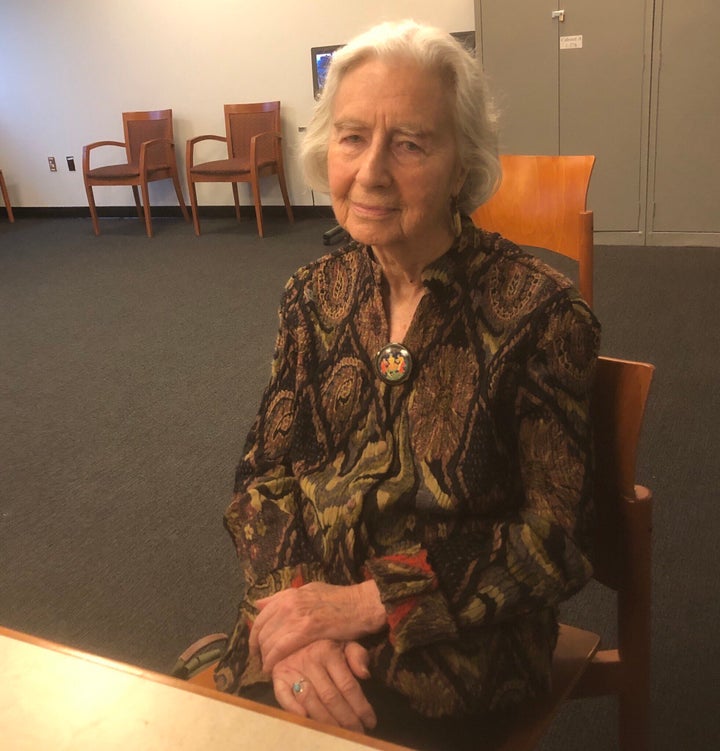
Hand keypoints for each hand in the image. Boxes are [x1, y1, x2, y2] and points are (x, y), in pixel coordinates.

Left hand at [250, 581, 385, 671]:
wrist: (361, 604)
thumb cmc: (339, 599)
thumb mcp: (309, 590)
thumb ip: (284, 597)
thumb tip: (259, 603)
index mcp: (289, 594)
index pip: (261, 616)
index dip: (255, 635)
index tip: (255, 648)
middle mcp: (289, 603)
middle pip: (262, 630)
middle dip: (258, 649)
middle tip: (260, 661)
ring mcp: (297, 615)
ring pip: (269, 640)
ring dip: (265, 657)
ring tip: (267, 668)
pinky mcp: (306, 629)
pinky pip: (281, 648)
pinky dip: (273, 660)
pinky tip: (271, 669)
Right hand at [271, 639, 376, 733]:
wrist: (292, 636)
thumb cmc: (324, 644)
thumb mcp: (344, 643)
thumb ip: (357, 655)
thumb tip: (365, 674)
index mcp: (329, 651)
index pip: (348, 685)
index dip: (361, 706)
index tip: (370, 722)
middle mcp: (310, 659)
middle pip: (331, 697)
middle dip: (346, 720)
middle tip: (357, 733)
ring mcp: (292, 668)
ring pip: (311, 701)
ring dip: (326, 722)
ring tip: (339, 734)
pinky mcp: (278, 677)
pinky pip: (284, 696)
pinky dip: (294, 710)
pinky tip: (307, 720)